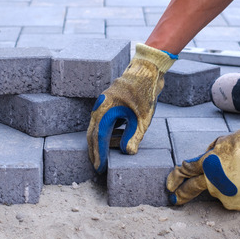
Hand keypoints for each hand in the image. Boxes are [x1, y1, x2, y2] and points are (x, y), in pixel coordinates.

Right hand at [87, 43, 175, 172]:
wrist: (146, 71)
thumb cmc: (145, 94)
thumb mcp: (143, 119)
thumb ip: (134, 136)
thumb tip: (127, 153)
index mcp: (107, 110)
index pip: (99, 137)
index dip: (99, 154)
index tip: (100, 167)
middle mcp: (100, 106)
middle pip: (93, 133)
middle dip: (95, 151)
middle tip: (97, 166)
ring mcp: (102, 103)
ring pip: (96, 127)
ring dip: (101, 141)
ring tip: (106, 155)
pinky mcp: (107, 102)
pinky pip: (102, 120)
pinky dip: (106, 131)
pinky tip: (115, 139)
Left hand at [166, 109, 239, 210]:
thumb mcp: (220, 143)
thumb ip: (207, 156)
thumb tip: (199, 164)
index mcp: (207, 164)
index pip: (186, 171)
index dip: (176, 177)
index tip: (171, 184)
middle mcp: (213, 182)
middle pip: (192, 190)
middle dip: (181, 194)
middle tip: (174, 199)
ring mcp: (226, 195)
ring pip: (217, 192)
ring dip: (221, 186)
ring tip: (238, 172)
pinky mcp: (239, 203)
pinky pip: (231, 199)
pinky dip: (235, 192)